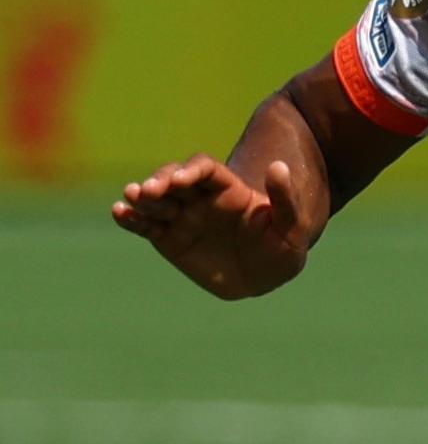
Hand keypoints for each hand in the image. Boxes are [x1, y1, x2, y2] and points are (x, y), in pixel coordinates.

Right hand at [111, 153, 312, 298]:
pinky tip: (119, 212)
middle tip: (150, 190)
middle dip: (161, 181)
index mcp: (228, 189)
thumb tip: (280, 165)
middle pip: (173, 179)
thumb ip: (285, 198)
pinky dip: (130, 218)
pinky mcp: (167, 238)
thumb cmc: (281, 249)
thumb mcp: (291, 226)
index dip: (191, 170)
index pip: (204, 169)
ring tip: (131, 197)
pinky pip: (145, 225)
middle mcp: (200, 198)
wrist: (264, 278)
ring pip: (156, 200)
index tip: (181, 180)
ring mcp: (181, 216)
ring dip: (141, 196)